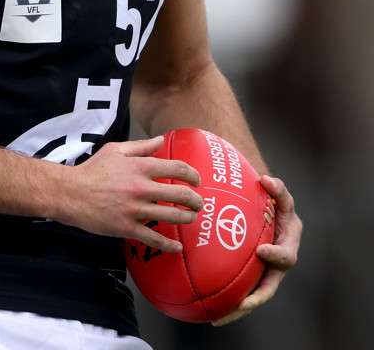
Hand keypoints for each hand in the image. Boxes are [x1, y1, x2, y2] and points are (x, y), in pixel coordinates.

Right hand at [61, 135, 203, 251]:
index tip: (197, 180)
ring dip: (187, 218)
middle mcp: (142, 188)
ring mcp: (136, 209)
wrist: (71, 193)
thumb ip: (141, 146)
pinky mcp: (128, 227)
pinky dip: (169, 245)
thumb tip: (161, 140)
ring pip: (172, 216)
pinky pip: (154, 239)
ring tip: (191, 218)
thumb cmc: (92, 170)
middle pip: (180, 195)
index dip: (192, 175)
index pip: (177, 169)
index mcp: (141, 167)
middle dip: (195, 200)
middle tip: (198, 203)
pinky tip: (177, 247)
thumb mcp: (115, 151)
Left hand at [212, 174, 301, 325]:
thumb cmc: (275, 203)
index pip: (285, 256)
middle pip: (269, 287)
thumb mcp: (281, 195)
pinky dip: (228, 302)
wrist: (270, 212)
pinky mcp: (250, 276)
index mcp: (288, 245)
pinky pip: (240, 291)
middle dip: (256, 297)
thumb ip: (278, 188)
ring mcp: (264, 272)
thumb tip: (268, 179)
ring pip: (253, 296)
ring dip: (238, 309)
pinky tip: (208, 310)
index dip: (275, 255)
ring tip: (218, 318)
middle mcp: (277, 264)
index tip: (261, 251)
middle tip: (243, 303)